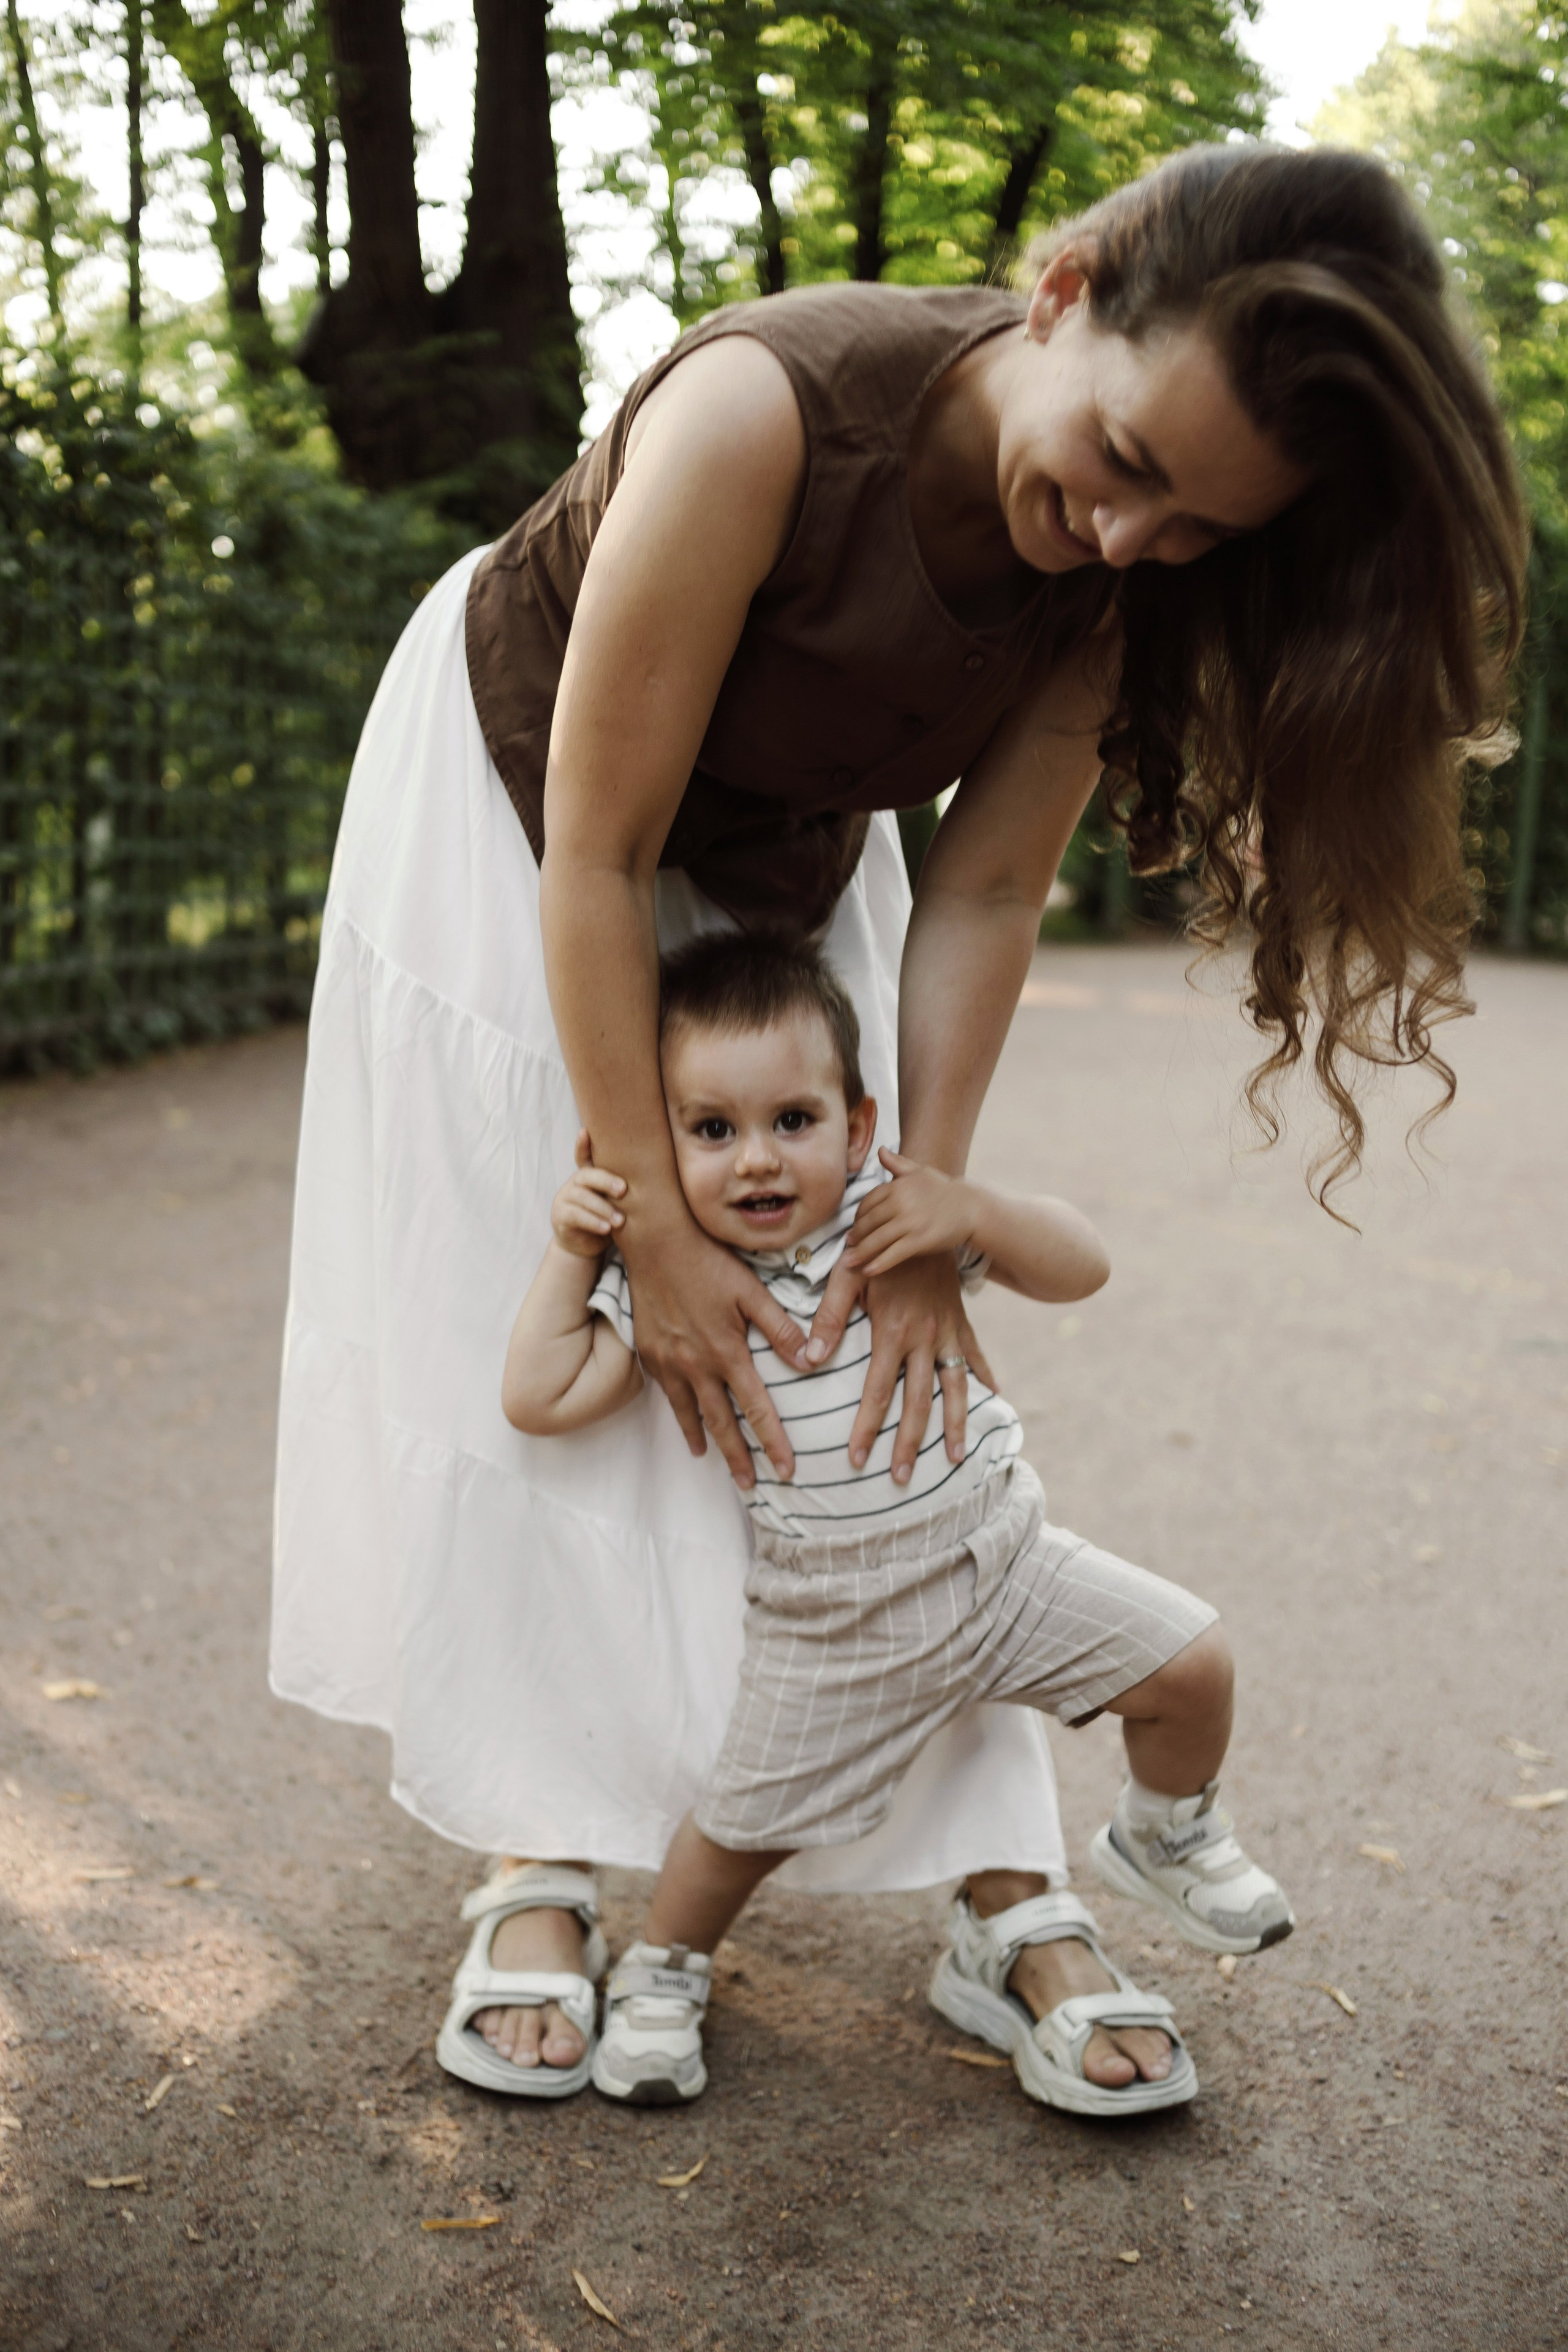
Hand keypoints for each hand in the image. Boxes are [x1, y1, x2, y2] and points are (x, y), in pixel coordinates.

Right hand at [550, 1129, 627, 1257]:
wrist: (586, 1246)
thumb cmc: (607, 1218)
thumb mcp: (616, 1202)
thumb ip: (623, 1188)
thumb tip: (653, 1176)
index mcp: (589, 1175)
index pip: (583, 1156)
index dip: (583, 1144)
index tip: (585, 1131)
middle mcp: (575, 1183)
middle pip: (587, 1175)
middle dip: (606, 1181)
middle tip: (623, 1190)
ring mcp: (564, 1198)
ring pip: (583, 1198)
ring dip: (603, 1208)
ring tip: (620, 1221)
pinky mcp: (560, 1216)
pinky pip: (576, 1216)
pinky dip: (593, 1222)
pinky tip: (606, 1228)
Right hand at [620, 1208, 809, 1487]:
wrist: (655, 1241)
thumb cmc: (709, 1260)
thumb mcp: (752, 1291)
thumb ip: (781, 1328)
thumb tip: (811, 1362)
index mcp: (727, 1352)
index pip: (757, 1409)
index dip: (773, 1442)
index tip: (786, 1469)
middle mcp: (696, 1365)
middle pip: (721, 1423)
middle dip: (738, 1458)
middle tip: (750, 1486)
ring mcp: (669, 1361)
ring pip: (689, 1413)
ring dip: (703, 1439)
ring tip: (710, 1459)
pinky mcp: (650, 1352)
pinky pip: (666, 1391)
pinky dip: (677, 1412)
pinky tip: (684, 1419)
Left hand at [807, 1250, 995, 1479]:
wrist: (923, 1219)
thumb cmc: (878, 1248)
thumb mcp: (847, 1275)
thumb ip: (829, 1317)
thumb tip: (810, 1359)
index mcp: (892, 1331)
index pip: (876, 1391)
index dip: (866, 1427)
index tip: (857, 1458)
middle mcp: (924, 1338)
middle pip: (916, 1401)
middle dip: (909, 1443)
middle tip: (902, 1477)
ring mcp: (947, 1333)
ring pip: (954, 1388)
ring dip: (955, 1425)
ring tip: (957, 1458)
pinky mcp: (961, 1323)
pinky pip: (976, 1356)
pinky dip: (985, 1377)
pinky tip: (994, 1398)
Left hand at [842, 1147, 978, 1279]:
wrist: (971, 1207)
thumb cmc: (943, 1190)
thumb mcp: (920, 1172)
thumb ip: (897, 1163)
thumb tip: (880, 1150)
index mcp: (898, 1186)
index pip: (868, 1203)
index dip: (858, 1217)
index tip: (854, 1227)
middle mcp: (901, 1203)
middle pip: (869, 1222)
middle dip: (856, 1236)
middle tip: (847, 1246)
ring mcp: (910, 1222)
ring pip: (877, 1240)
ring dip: (859, 1253)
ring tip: (848, 1262)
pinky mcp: (920, 1240)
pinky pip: (894, 1254)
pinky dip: (879, 1263)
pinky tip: (868, 1271)